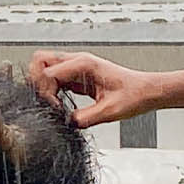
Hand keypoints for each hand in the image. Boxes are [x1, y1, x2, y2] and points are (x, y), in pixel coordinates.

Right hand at [27, 51, 159, 128]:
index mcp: (84, 64)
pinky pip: (53, 77)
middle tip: (47, 102)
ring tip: (53, 104)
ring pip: (44, 67)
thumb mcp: (109, 112)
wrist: (146, 91)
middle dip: (37, 82)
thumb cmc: (134, 96)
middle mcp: (78, 61)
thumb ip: (84, 118)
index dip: (45, 92)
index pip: (48, 72)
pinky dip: (50, 89)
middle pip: (40, 60)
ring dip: (42, 85)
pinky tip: (59, 104)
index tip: (55, 108)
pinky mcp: (76, 76)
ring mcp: (76, 67)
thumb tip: (65, 123)